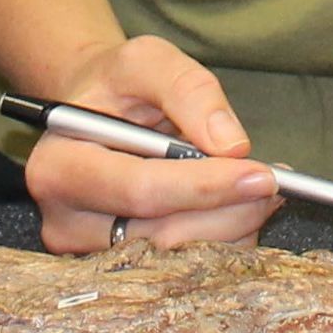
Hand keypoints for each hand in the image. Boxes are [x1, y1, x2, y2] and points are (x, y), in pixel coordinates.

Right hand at [25, 33, 281, 252]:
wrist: (95, 112)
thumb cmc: (117, 84)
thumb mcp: (147, 59)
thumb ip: (188, 90)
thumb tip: (232, 146)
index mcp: (59, 166)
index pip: (141, 191)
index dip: (206, 186)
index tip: (260, 175)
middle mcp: (65, 222)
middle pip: (162, 237)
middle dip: (229, 210)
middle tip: (273, 182)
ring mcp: (89, 255)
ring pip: (178, 259)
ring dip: (231, 226)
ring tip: (258, 187)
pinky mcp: (117, 273)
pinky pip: (182, 268)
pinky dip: (222, 239)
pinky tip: (238, 205)